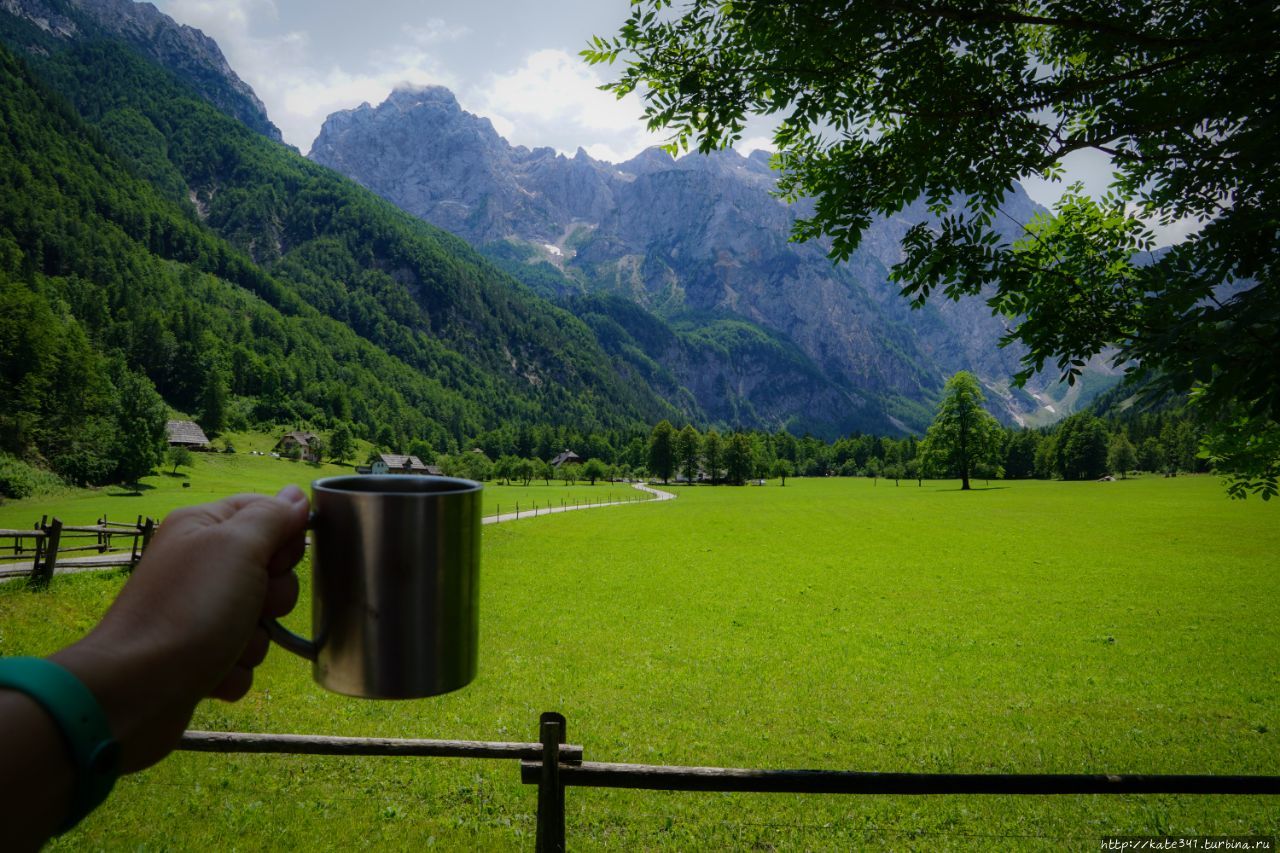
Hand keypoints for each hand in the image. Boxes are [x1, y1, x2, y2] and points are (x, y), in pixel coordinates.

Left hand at [51, 486, 308, 772]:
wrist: (134, 691)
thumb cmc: (190, 609)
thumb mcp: (237, 548)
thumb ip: (271, 517)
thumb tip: (295, 495)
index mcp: (203, 527)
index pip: (267, 512)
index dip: (283, 538)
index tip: (273, 560)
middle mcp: (200, 565)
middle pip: (271, 571)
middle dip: (273, 596)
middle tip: (252, 605)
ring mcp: (199, 612)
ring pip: (262, 620)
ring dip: (255, 639)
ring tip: (225, 646)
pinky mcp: (200, 655)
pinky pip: (243, 657)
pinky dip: (235, 669)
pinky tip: (212, 673)